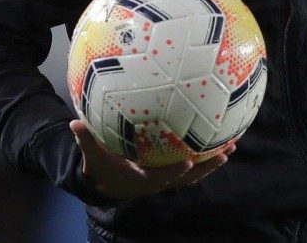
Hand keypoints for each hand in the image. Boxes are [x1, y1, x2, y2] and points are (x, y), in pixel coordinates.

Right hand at [70, 119, 234, 199]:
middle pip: (188, 178)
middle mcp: (159, 181)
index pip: (162, 176)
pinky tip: (220, 142)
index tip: (189, 161)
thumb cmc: (102, 166)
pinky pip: (192, 167)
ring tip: (232, 148)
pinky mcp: (171, 172)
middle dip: (206, 167)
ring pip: (194, 174)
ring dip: (212, 163)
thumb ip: (85, 138)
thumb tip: (75, 122)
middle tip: (225, 154)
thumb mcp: (93, 154)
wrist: (106, 183)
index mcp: (142, 178)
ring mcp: (167, 179)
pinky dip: (206, 157)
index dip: (175, 171)